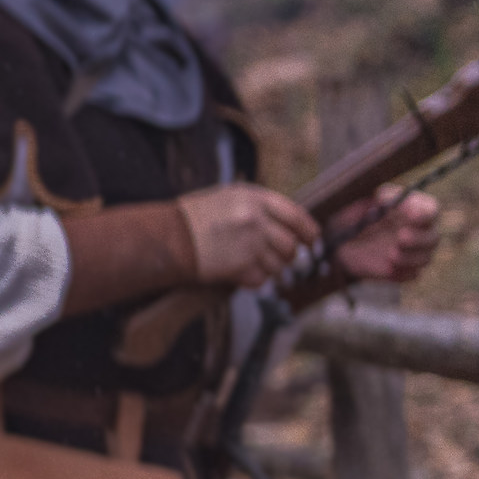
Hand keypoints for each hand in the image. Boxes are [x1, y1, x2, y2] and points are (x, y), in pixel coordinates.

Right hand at [178, 184, 318, 288]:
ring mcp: (249, 244)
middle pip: (291, 246)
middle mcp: (256, 220)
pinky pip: (262, 279)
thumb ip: (261, 207)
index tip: (312, 240)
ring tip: (252, 264)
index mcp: (255, 198)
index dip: (308, 231)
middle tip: (280, 259)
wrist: (166, 237)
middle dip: (288, 256)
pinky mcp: (241, 267)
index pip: (297, 216)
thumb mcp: (230, 198)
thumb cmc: (196, 218)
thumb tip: (293, 224)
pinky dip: (255, 280)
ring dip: (271, 269)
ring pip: (279, 266)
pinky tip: (241, 273)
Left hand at [333, 187, 440, 283]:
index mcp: (415, 209)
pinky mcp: (404, 270)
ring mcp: (414, 253)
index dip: (425, 214)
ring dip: (410, 258)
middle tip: (401, 238)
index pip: (432, 209)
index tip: (411, 216)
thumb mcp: (365, 201)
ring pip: (425, 258)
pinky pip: (412, 275)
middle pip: (433, 237)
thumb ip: (378, 198)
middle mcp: (420, 231)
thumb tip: (385, 198)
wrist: (343, 241)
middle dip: (419, 239)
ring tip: (390, 255)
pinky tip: (387, 269)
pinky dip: (402, 273)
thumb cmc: (358, 215)